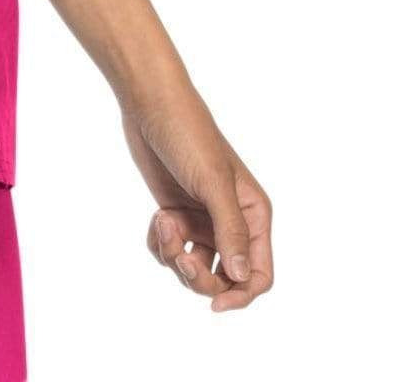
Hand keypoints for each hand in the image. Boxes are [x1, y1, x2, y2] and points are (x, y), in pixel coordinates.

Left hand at [123, 87, 273, 311]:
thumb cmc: (189, 134)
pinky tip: (157, 217)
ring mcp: (202, 218)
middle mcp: (231, 221)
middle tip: (179, 255)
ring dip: (174, 256)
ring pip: (195, 268)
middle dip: (200, 278)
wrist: (150, 104)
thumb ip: (230, 229)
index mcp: (253, 215)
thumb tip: (241, 277)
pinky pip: (170, 250)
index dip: (242, 296)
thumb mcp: (213, 182)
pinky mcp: (176, 213)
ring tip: (163, 223)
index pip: (259, 274)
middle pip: (225, 280)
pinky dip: (160, 244)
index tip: (216, 304)